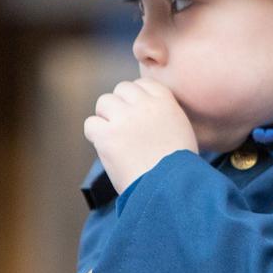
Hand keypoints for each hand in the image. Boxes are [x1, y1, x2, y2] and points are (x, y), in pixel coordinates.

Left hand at [84, 78, 197, 192]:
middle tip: (123, 127)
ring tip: (114, 138)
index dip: (135, 97)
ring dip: (105, 117)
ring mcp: (124, 119)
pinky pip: (90, 124)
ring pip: (103, 102)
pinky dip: (94, 135)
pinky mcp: (107, 136)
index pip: (143, 83)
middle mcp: (144, 105)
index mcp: (165, 102)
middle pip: (121, 89)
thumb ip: (163, 114)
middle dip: (120, 105)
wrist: (170, 188)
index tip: (136, 113)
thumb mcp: (181, 130)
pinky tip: (106, 147)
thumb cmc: (177, 168)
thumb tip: (144, 110)